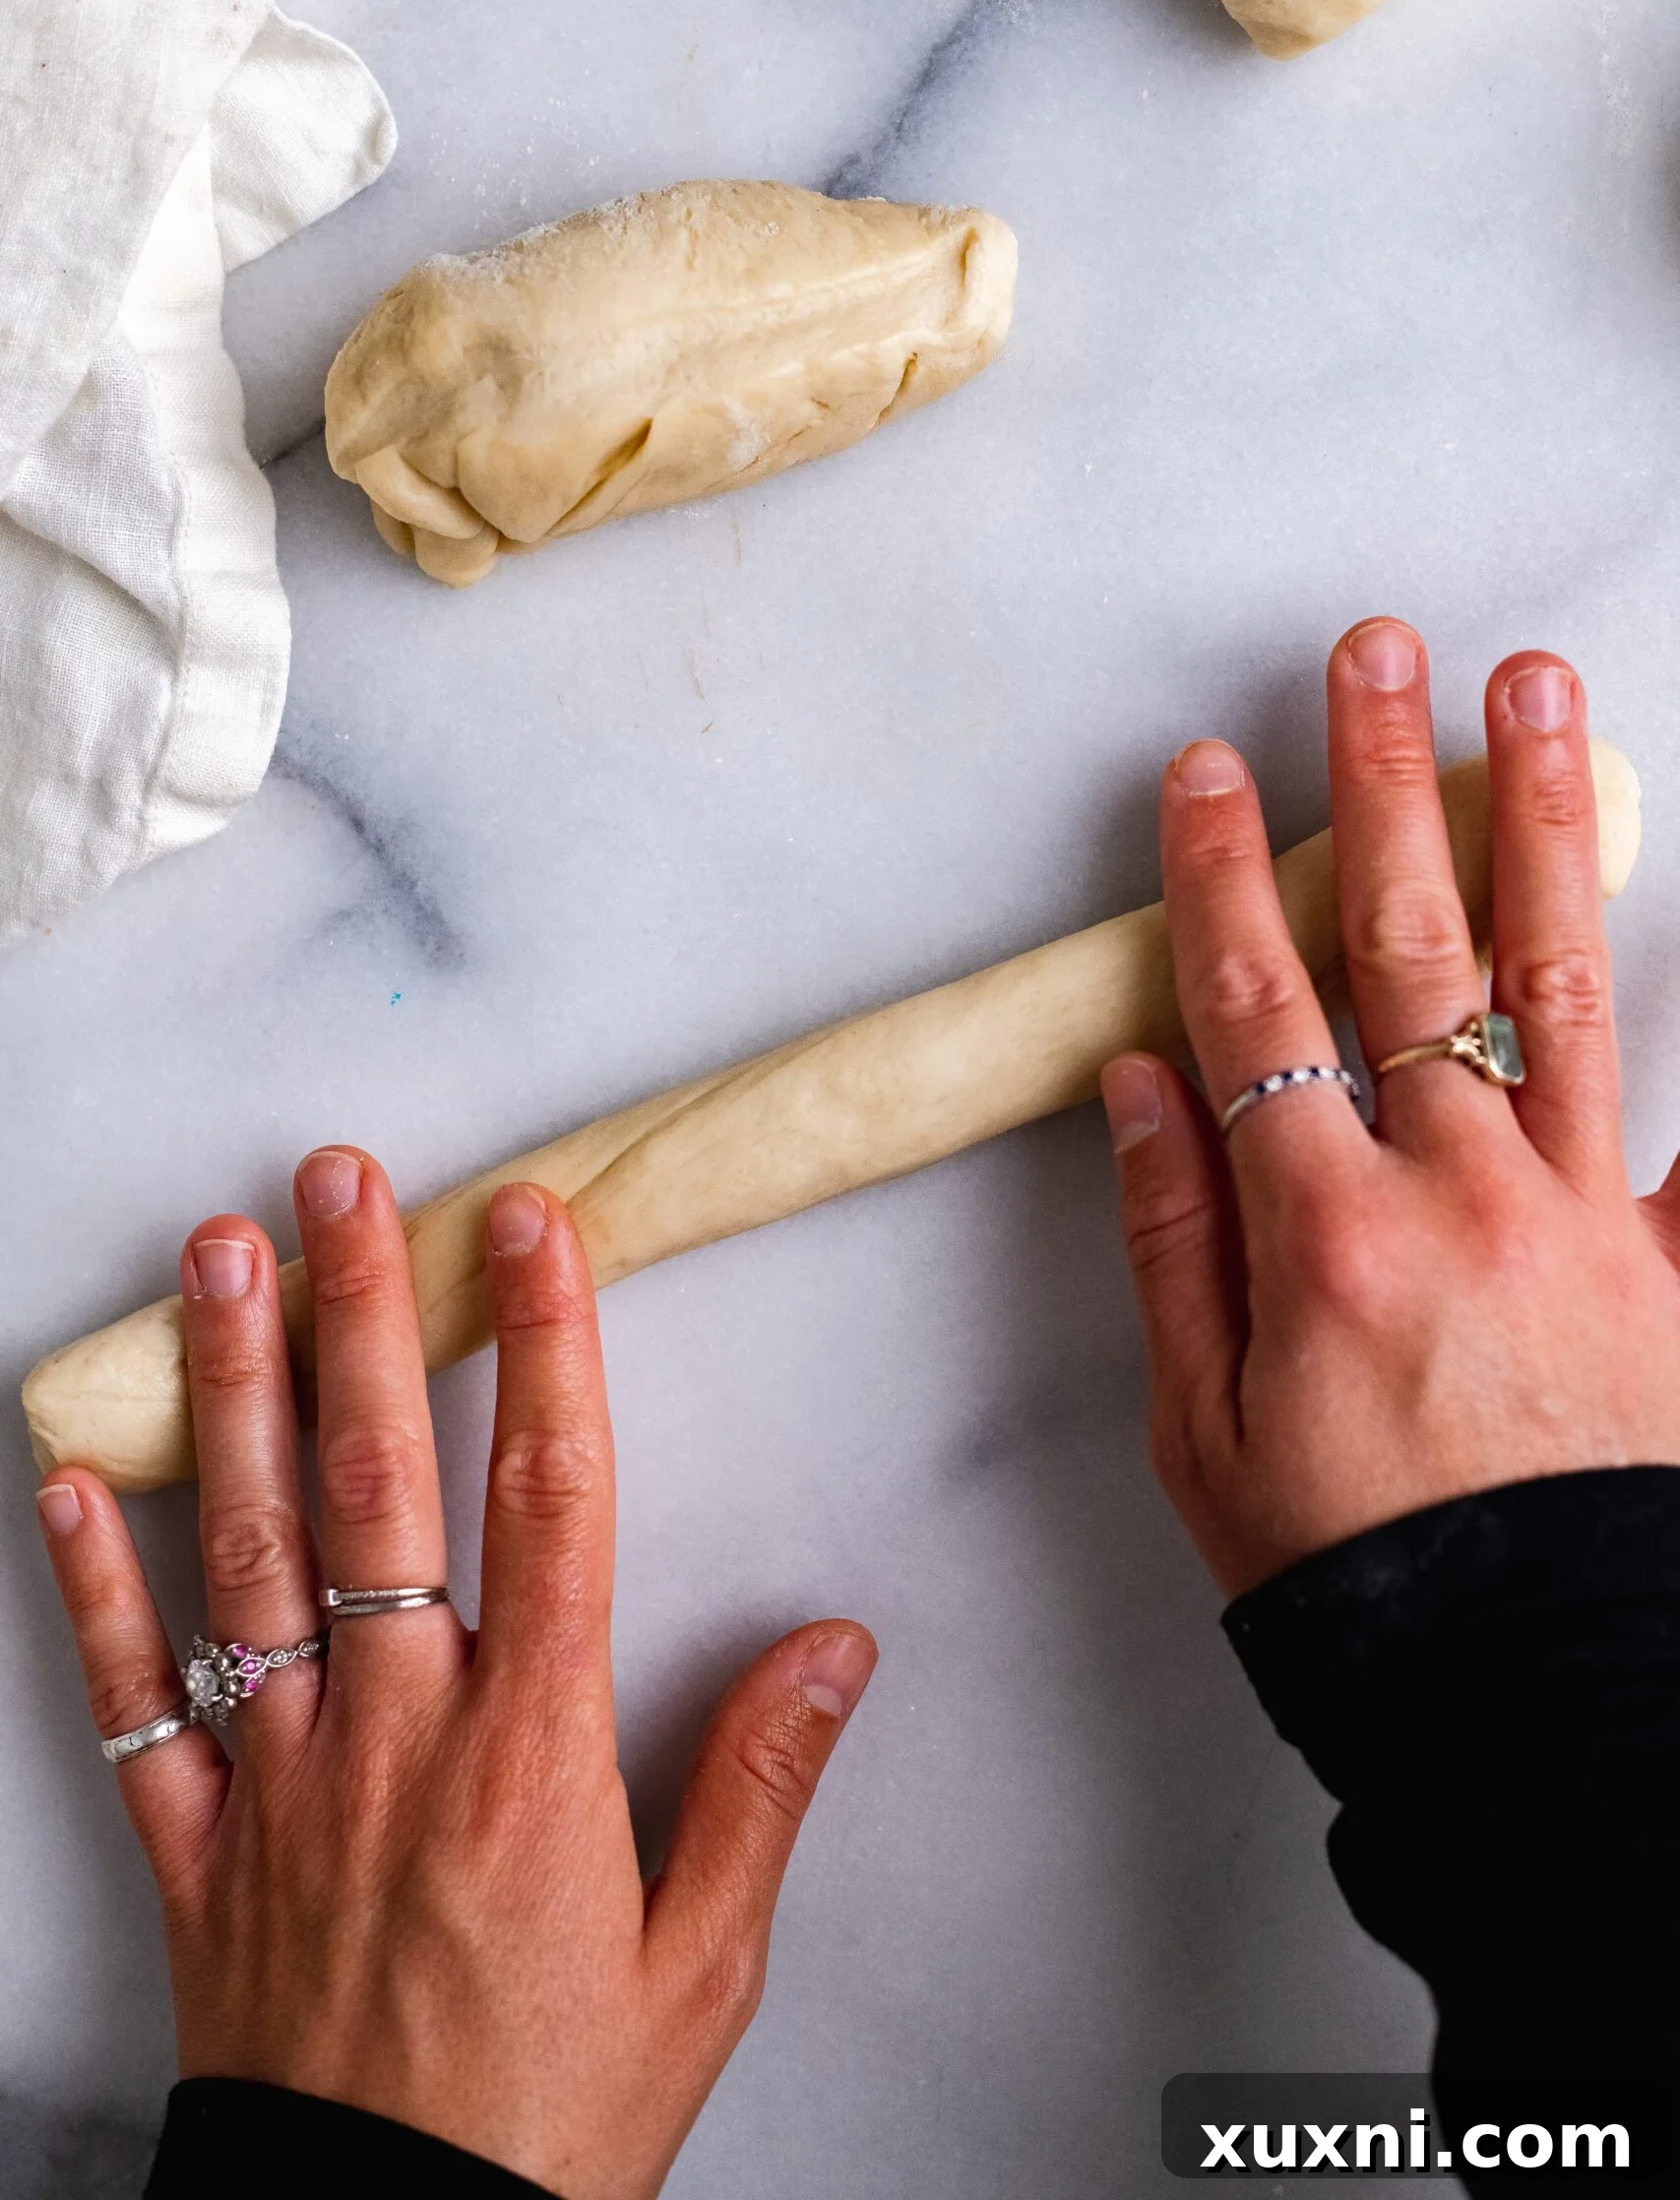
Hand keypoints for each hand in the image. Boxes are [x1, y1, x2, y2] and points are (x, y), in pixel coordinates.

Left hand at [36, 1158, 875, 2196]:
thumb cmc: (552, 2127)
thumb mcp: (698, 1975)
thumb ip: (759, 1789)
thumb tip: (833, 1643)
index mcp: (532, 1759)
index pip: (546, 1505)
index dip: (545, 1349)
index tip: (532, 1225)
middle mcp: (396, 1740)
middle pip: (376, 1488)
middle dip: (362, 1317)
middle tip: (341, 1184)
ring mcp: (280, 1786)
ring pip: (248, 1557)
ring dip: (230, 1397)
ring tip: (214, 1261)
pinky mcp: (198, 1851)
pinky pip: (134, 1705)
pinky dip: (95, 1592)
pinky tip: (70, 1480)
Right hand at [1102, 619, 1679, 1596]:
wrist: (1542, 1695)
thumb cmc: (1356, 1572)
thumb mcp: (1203, 1434)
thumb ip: (1172, 1243)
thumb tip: (1142, 1081)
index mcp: (1327, 1240)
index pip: (1254, 1010)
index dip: (1216, 876)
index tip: (1200, 767)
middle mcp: (1461, 1195)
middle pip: (1409, 948)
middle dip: (1382, 785)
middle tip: (1378, 654)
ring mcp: (1583, 1214)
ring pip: (1555, 979)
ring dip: (1539, 826)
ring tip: (1536, 699)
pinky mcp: (1670, 1256)